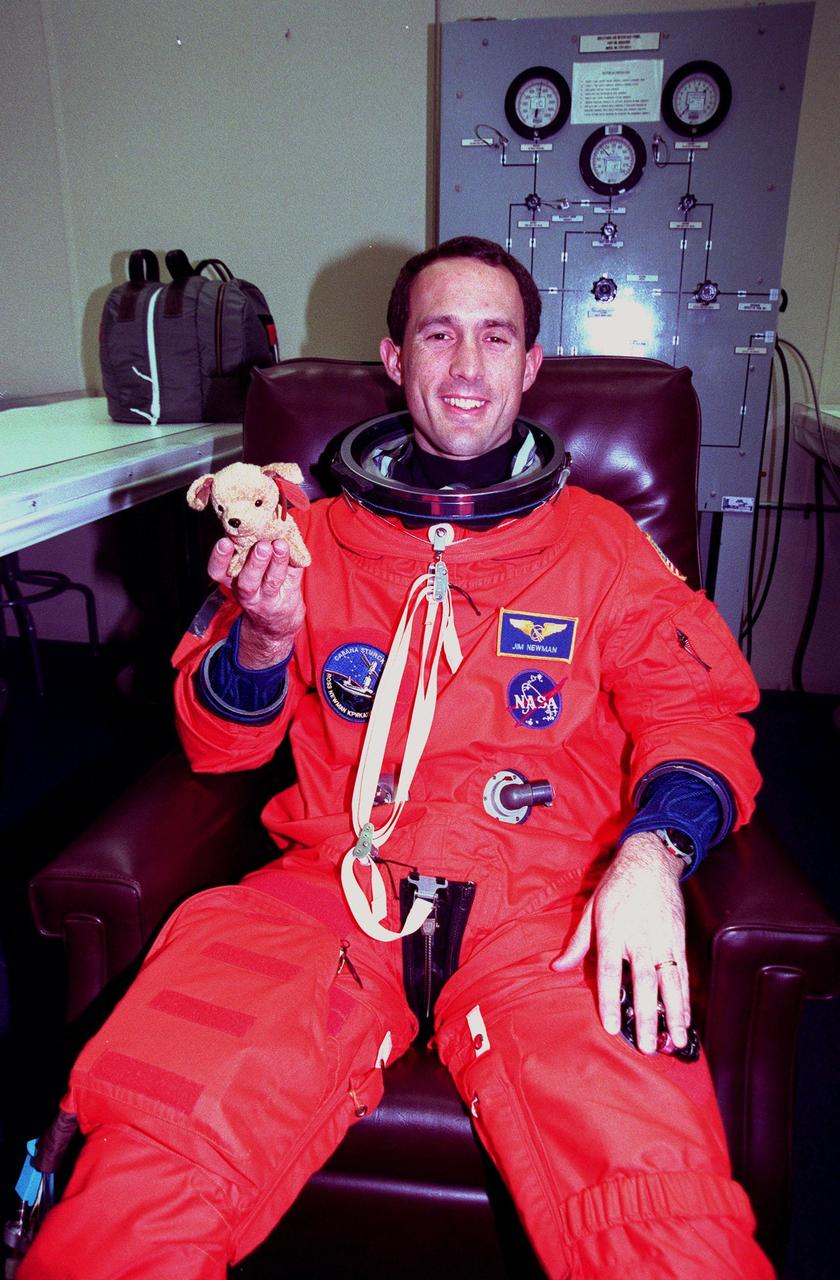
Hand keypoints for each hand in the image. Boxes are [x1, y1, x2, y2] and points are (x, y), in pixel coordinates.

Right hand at [209, 538, 304, 668]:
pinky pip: (291, 580)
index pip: (218, 572)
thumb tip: (255, 516)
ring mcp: (268, 598)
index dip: (219, 558)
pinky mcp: (287, 599)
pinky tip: (294, 550)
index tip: (225, 542)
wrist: (276, 622)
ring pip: (271, 582)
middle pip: (246, 581)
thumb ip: (248, 547)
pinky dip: (293, 563)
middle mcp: (247, 592)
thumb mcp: (246, 570)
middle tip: (261, 546)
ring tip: (280, 546)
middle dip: (254, 563)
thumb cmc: (260, 584)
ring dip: (276, 562)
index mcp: (231, 580)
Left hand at [551, 831, 688, 1053]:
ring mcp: (663, 941)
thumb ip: (577, 943)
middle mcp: (640, 939)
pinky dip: (686, 998)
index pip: (610, 972)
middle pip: (644, 983)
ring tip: (676, 1041)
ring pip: (670, 983)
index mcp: (613, 931)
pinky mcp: (679, 940)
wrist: (651, 861)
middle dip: (648, 1017)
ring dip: (674, 1014)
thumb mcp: (591, 909)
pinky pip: (684, 974)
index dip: (611, 1000)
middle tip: (647, 1047)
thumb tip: (557, 967)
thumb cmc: (617, 885)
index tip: (612, 1027)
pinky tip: (687, 1019)